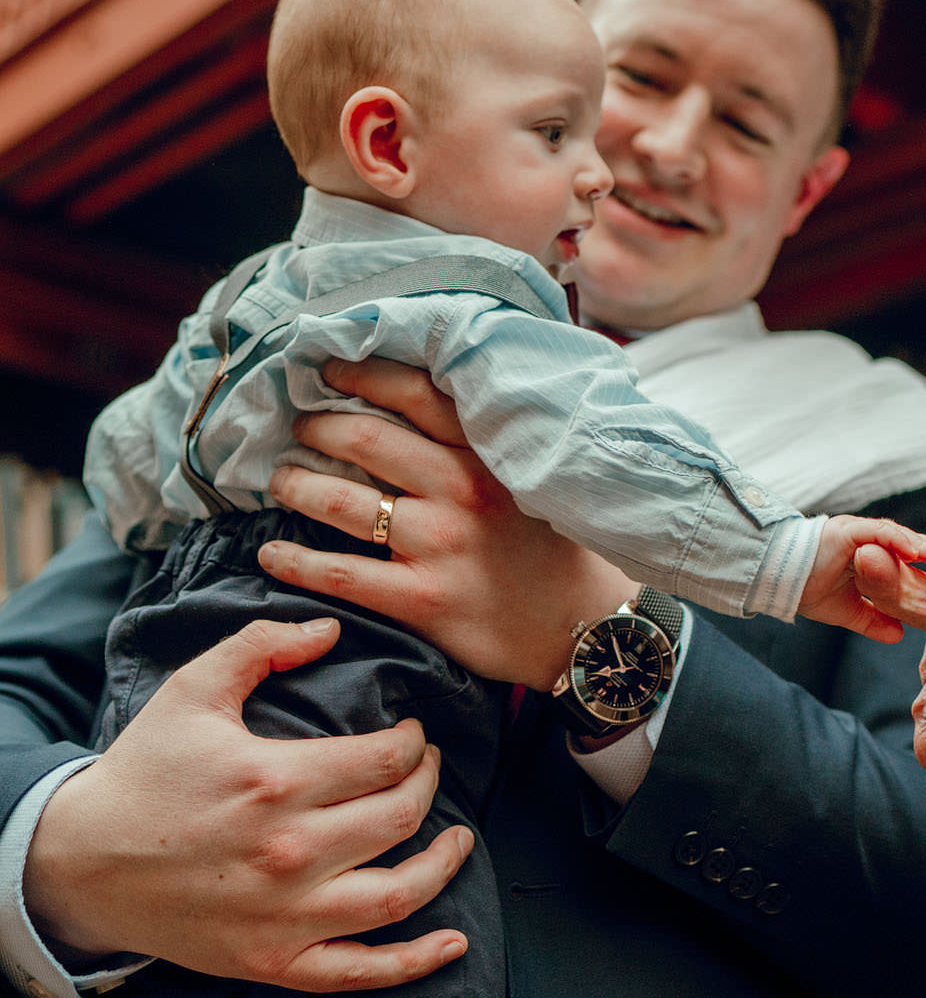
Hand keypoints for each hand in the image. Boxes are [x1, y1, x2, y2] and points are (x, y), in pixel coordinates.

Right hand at [23, 619, 469, 991]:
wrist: (80, 864)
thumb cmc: (145, 772)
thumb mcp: (192, 691)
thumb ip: (261, 645)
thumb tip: (330, 627)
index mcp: (275, 781)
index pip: (385, 759)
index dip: (414, 742)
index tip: (413, 734)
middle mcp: (288, 850)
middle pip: (400, 815)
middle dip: (429, 784)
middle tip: (428, 769)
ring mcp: (283, 914)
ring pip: (399, 892)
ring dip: (443, 862)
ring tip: (458, 838)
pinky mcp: (272, 961)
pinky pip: (360, 970)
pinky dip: (414, 961)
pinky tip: (453, 940)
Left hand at [257, 357, 635, 687]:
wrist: (581, 627)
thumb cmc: (551, 551)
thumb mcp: (528, 482)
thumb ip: (479, 448)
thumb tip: (411, 411)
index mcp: (488, 456)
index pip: (416, 394)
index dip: (362, 374)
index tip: (328, 370)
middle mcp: (462, 491)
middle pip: (365, 438)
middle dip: (317, 427)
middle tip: (299, 429)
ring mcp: (440, 545)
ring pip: (341, 501)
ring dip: (296, 484)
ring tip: (281, 480)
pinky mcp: (422, 599)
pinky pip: (339, 573)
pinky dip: (294, 561)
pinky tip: (272, 553)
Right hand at [796, 514, 925, 642]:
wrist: (773, 580)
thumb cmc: (804, 589)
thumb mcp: (846, 611)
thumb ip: (872, 620)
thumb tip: (899, 636)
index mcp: (868, 556)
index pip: (905, 556)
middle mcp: (866, 540)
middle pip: (908, 542)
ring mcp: (858, 531)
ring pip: (897, 536)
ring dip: (922, 546)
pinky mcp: (848, 530)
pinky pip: (879, 533)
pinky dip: (899, 541)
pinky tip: (917, 551)